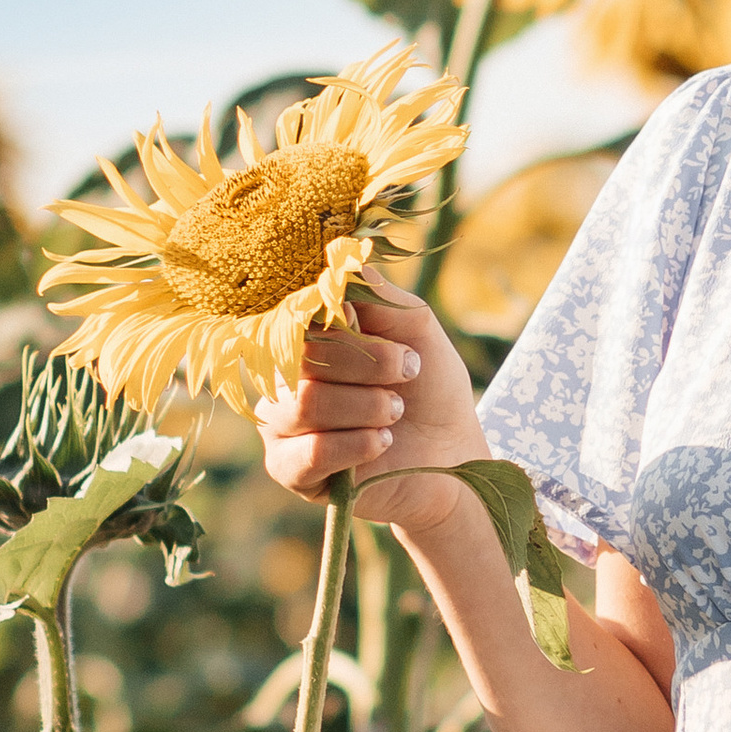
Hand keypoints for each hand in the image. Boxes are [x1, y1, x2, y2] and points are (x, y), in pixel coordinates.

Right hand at [254, 282, 488, 538]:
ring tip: (396, 411)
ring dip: (366, 406)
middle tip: (407, 372)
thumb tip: (342, 262)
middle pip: (301, 358)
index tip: (388, 338)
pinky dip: (355, 445)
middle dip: (367, 365)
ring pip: (304, 403)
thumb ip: (377, 298)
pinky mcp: (289, 469)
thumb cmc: (429, 388)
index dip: (341, 324)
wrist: (450, 453)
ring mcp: (280, 422)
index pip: (297, 316)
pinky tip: (382, 441)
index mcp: (308, 337)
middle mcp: (284, 375)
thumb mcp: (415, 330)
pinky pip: (308, 453)